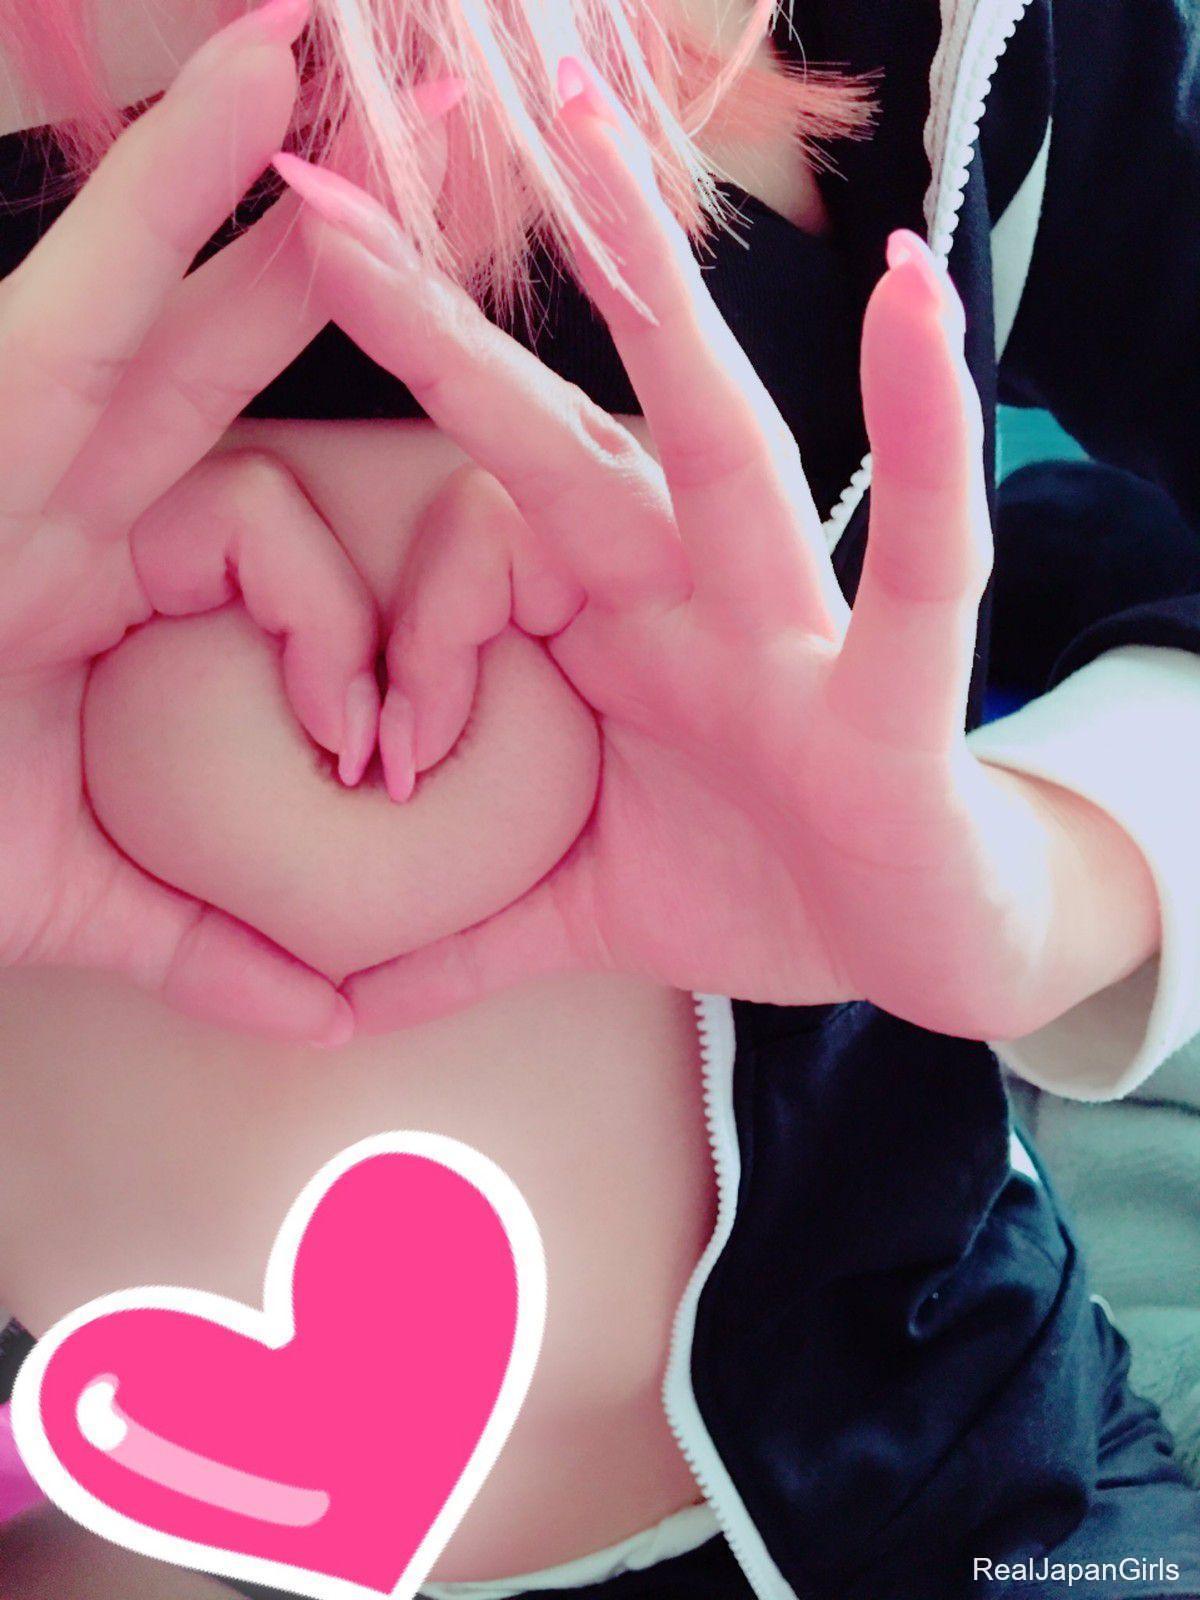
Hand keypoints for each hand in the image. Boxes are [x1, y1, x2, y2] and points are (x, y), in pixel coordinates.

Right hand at [0, 0, 381, 1044]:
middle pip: (231, 362)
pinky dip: (163, 194)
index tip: (402, 676)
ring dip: (265, 169)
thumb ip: (205, 943)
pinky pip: (87, 290)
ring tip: (358, 52)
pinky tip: (250, 81)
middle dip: (338, 272)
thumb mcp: (68, 895)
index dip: (352, 605)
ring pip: (165, 290)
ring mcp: (17, 447)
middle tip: (445, 165)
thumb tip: (333, 1012)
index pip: (271, 537)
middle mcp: (73, 496)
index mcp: (111, 592)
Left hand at [279, 67, 1157, 1040]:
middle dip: (453, 330)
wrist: (929, 948)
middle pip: (570, 440)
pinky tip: (916, 305)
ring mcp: (797, 637)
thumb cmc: (764, 887)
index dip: (407, 579)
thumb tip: (333, 1001)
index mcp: (616, 637)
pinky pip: (923, 566)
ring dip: (662, 306)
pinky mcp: (898, 702)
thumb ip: (466, 940)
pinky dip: (925, 448)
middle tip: (328, 196)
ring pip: (723, 452)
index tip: (355, 656)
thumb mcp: (588, 913)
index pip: (484, 539)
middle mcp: (696, 604)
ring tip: (599, 140)